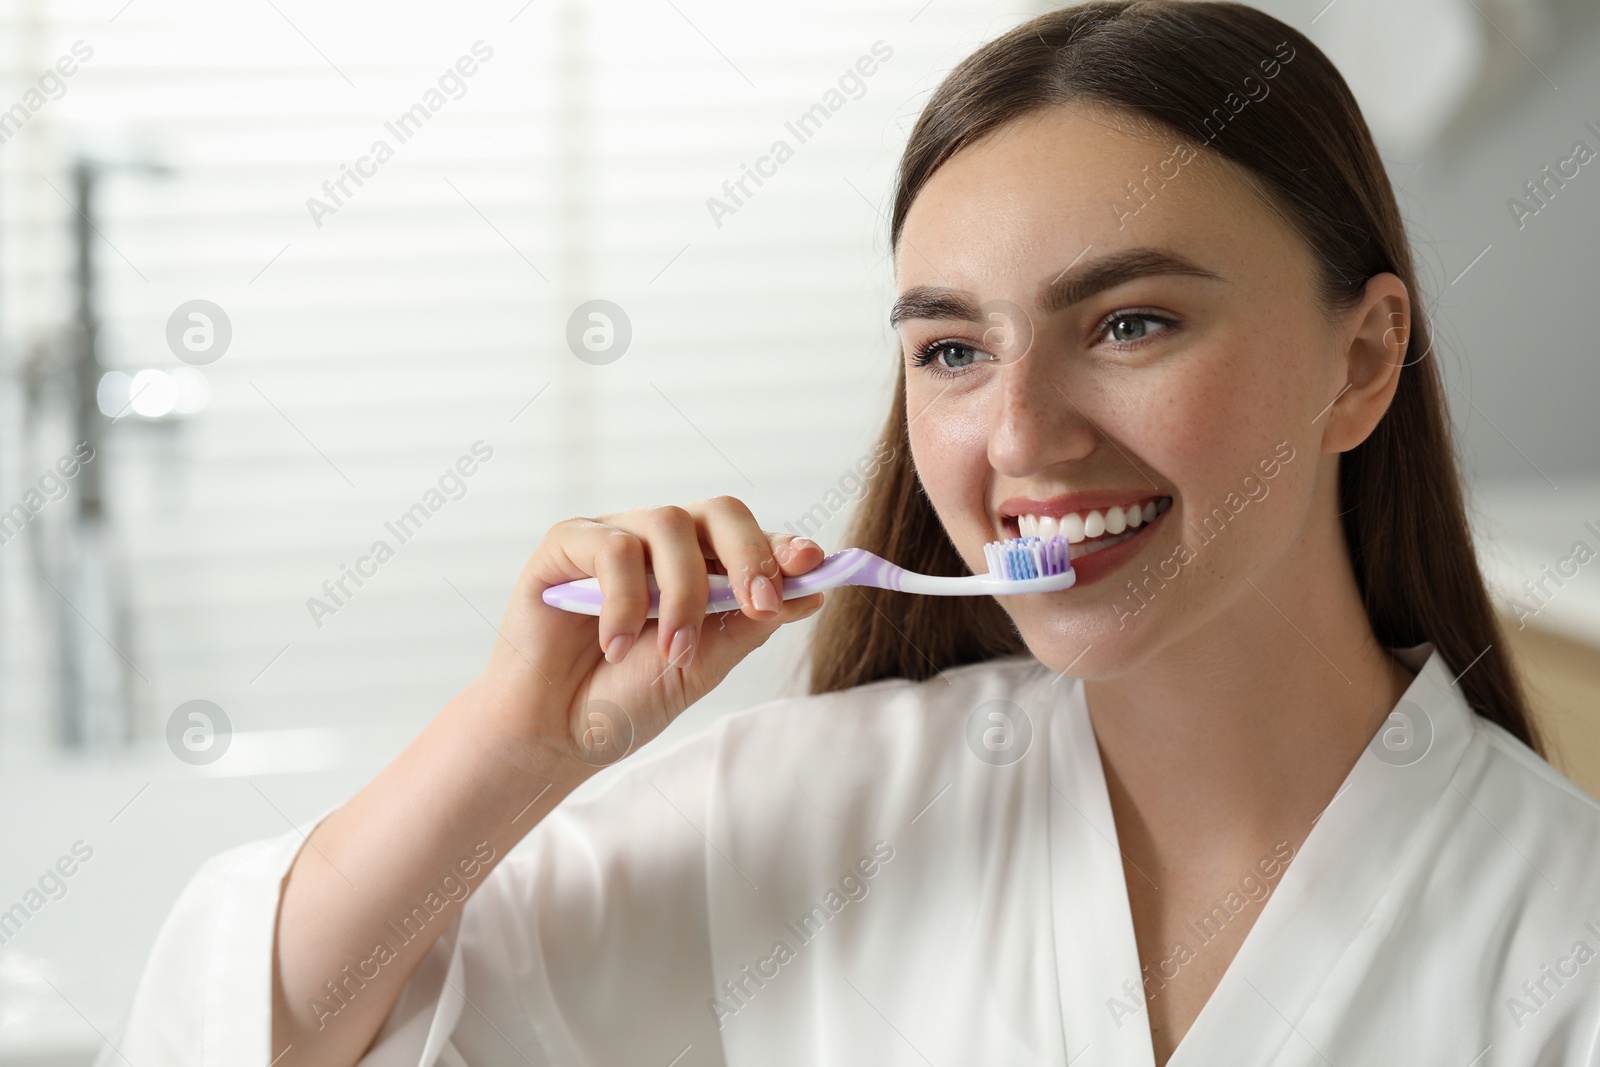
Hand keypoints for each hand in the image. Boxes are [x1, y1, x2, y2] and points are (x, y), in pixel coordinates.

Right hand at [471, 496, 825, 773]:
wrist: (553, 735)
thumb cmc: (624, 700)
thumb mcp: (702, 667)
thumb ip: (749, 626)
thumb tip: (814, 593)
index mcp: (701, 568)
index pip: (751, 539)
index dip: (784, 547)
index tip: (813, 565)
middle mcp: (661, 544)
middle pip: (720, 511)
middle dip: (750, 556)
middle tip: (761, 607)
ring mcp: (615, 538)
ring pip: (669, 524)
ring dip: (682, 595)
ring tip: (672, 652)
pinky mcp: (567, 543)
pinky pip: (613, 548)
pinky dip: (624, 601)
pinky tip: (614, 645)